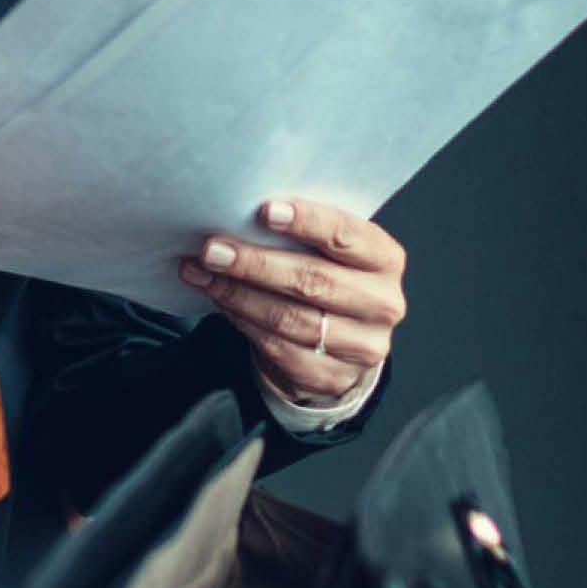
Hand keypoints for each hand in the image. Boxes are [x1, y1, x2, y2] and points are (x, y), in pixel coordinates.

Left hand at [177, 197, 404, 408]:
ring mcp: (362, 345)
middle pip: (313, 281)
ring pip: (290, 318)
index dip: (308, 221)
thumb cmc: (329, 277)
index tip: (264, 211)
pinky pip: (278, 348)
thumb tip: (240, 212)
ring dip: (238, 294)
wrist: (343, 340)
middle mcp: (382, 303)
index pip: (347, 236)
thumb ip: (303, 233)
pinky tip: (220, 301)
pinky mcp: (333, 377)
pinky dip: (242, 321)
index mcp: (385, 260)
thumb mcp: (330, 250)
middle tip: (212, 249)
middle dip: (256, 263)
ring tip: (201, 273)